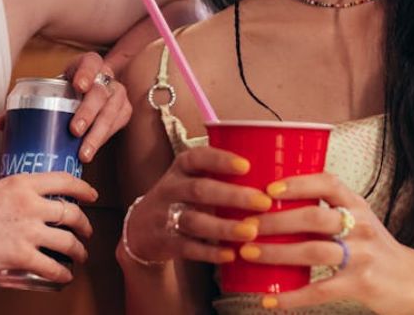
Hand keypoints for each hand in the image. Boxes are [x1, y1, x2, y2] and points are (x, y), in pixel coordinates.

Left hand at [0, 53, 131, 162]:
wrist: (86, 95)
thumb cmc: (64, 93)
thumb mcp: (49, 91)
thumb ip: (25, 104)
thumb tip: (0, 123)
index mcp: (87, 65)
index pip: (91, 62)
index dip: (86, 72)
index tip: (78, 86)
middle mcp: (106, 77)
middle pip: (101, 92)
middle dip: (88, 112)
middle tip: (74, 130)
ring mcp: (117, 93)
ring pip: (112, 111)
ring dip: (98, 133)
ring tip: (84, 152)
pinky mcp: (123, 111)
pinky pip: (118, 124)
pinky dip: (105, 138)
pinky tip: (93, 150)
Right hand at [0, 172, 97, 284]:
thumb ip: (8, 192)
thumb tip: (14, 198)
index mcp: (22, 184)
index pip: (65, 181)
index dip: (84, 189)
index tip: (92, 195)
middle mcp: (30, 205)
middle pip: (73, 213)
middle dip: (85, 224)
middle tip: (87, 231)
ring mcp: (28, 231)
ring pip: (68, 242)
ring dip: (79, 251)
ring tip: (80, 255)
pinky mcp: (21, 256)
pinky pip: (52, 268)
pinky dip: (63, 274)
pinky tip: (64, 277)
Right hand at [122, 146, 271, 266]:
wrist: (140, 229)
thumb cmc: (182, 198)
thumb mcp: (191, 178)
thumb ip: (221, 176)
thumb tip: (273, 177)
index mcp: (181, 168)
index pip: (197, 157)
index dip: (221, 160)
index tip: (246, 165)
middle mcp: (171, 188)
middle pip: (199, 189)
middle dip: (232, 196)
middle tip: (263, 202)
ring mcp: (165, 215)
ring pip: (194, 220)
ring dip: (224, 227)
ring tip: (251, 232)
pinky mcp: (165, 241)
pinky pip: (187, 247)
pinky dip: (210, 252)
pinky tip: (231, 255)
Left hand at [248, 172, 413, 312]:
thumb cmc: (376, 249)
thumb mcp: (359, 220)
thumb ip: (327, 210)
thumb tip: (273, 202)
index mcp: (357, 205)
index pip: (327, 183)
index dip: (297, 183)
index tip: (267, 188)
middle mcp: (361, 226)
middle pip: (313, 217)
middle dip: (275, 221)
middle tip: (246, 225)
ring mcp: (362, 256)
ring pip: (313, 252)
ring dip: (276, 253)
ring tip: (248, 253)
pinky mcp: (360, 285)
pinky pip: (320, 290)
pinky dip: (291, 297)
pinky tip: (268, 299)